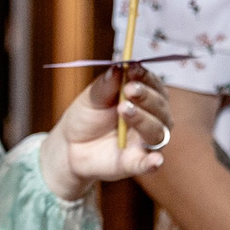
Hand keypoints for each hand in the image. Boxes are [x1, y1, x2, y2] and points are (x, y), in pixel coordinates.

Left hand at [38, 64, 170, 200]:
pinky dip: (153, 162)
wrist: (70, 146)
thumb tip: (119, 65)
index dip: (146, 77)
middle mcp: (152, 119)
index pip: (154, 85)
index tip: (133, 69)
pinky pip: (149, 164)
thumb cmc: (87, 116)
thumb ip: (107, 84)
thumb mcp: (92, 97)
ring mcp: (145, 142)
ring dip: (144, 120)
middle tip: (129, 89)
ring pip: (157, 131)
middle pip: (160, 107)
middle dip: (146, 96)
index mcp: (145, 98)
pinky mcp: (136, 163)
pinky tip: (155, 160)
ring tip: (124, 109)